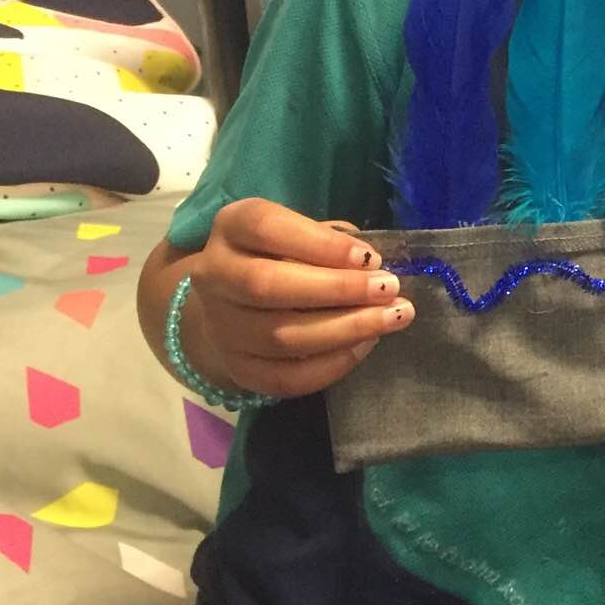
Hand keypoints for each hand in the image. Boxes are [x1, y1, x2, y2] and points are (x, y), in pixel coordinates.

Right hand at [177, 199, 411, 397]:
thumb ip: (329, 240)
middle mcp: (214, 275)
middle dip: (338, 289)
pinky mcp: (236, 368)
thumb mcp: (299, 232)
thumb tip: (372, 265)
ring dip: (345, 330)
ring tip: (391, 318)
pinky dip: (331, 365)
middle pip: (267, 286)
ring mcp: (219, 326)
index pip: (265, 227)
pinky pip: (284, 377)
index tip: (369, 258)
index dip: (320, 243)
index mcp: (232, 227)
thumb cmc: (281, 256)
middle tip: (388, 289)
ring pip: (279, 337)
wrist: (232, 304)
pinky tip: (365, 345)